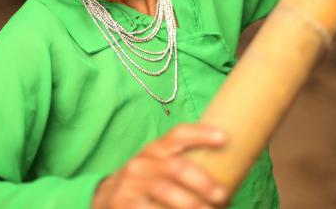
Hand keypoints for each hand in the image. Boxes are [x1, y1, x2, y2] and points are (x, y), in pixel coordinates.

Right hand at [92, 124, 227, 208]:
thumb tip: (229, 174)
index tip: (224, 138)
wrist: (106, 197)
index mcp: (156, 149)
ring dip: (191, 203)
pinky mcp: (124, 204)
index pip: (178, 134)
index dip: (201, 134)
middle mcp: (143, 162)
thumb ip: (183, 163)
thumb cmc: (146, 182)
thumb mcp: (159, 166)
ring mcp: (131, 184)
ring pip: (165, 191)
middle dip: (202, 181)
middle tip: (222, 194)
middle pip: (176, 166)